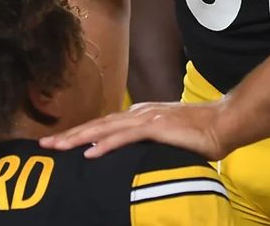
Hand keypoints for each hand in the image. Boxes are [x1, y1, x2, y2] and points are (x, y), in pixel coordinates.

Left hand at [40, 100, 230, 160]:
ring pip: (105, 128)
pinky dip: (107, 144)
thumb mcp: (167, 139)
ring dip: (80, 138)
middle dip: (70, 135)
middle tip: (46, 145)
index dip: (80, 133)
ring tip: (59, 148)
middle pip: (98, 125)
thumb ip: (148, 143)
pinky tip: (91, 153)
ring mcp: (147, 118)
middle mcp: (138, 113)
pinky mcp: (157, 127)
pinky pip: (126, 137)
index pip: (103, 125)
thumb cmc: (199, 134)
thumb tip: (132, 157)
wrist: (223, 123)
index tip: (59, 142)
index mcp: (140, 115)